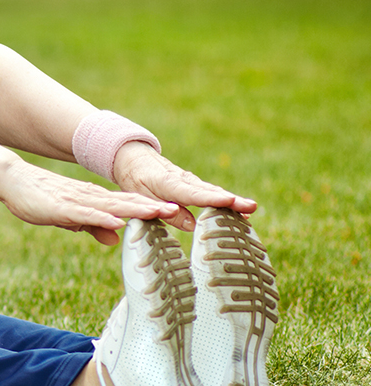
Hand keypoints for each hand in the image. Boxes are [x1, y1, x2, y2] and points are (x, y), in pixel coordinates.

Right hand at [0, 160, 173, 245]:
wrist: (12, 180)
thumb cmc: (39, 199)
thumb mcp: (71, 217)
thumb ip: (93, 226)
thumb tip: (115, 238)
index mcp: (94, 199)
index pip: (128, 204)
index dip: (150, 208)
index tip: (173, 213)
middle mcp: (90, 197)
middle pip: (126, 202)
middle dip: (152, 207)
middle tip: (177, 211)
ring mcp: (77, 201)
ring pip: (112, 205)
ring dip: (135, 209)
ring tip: (158, 212)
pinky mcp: (61, 207)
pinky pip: (86, 213)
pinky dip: (103, 217)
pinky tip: (117, 220)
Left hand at [109, 142, 254, 230]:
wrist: (134, 159)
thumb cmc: (135, 180)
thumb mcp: (140, 196)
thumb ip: (162, 210)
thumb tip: (191, 226)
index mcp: (167, 183)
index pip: (191, 193)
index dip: (210, 199)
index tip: (229, 201)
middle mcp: (183, 180)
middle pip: (209, 191)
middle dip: (230, 200)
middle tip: (251, 207)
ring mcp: (191, 181)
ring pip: (214, 192)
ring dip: (233, 201)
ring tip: (251, 210)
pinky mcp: (195, 185)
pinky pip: (212, 193)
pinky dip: (227, 201)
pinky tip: (243, 213)